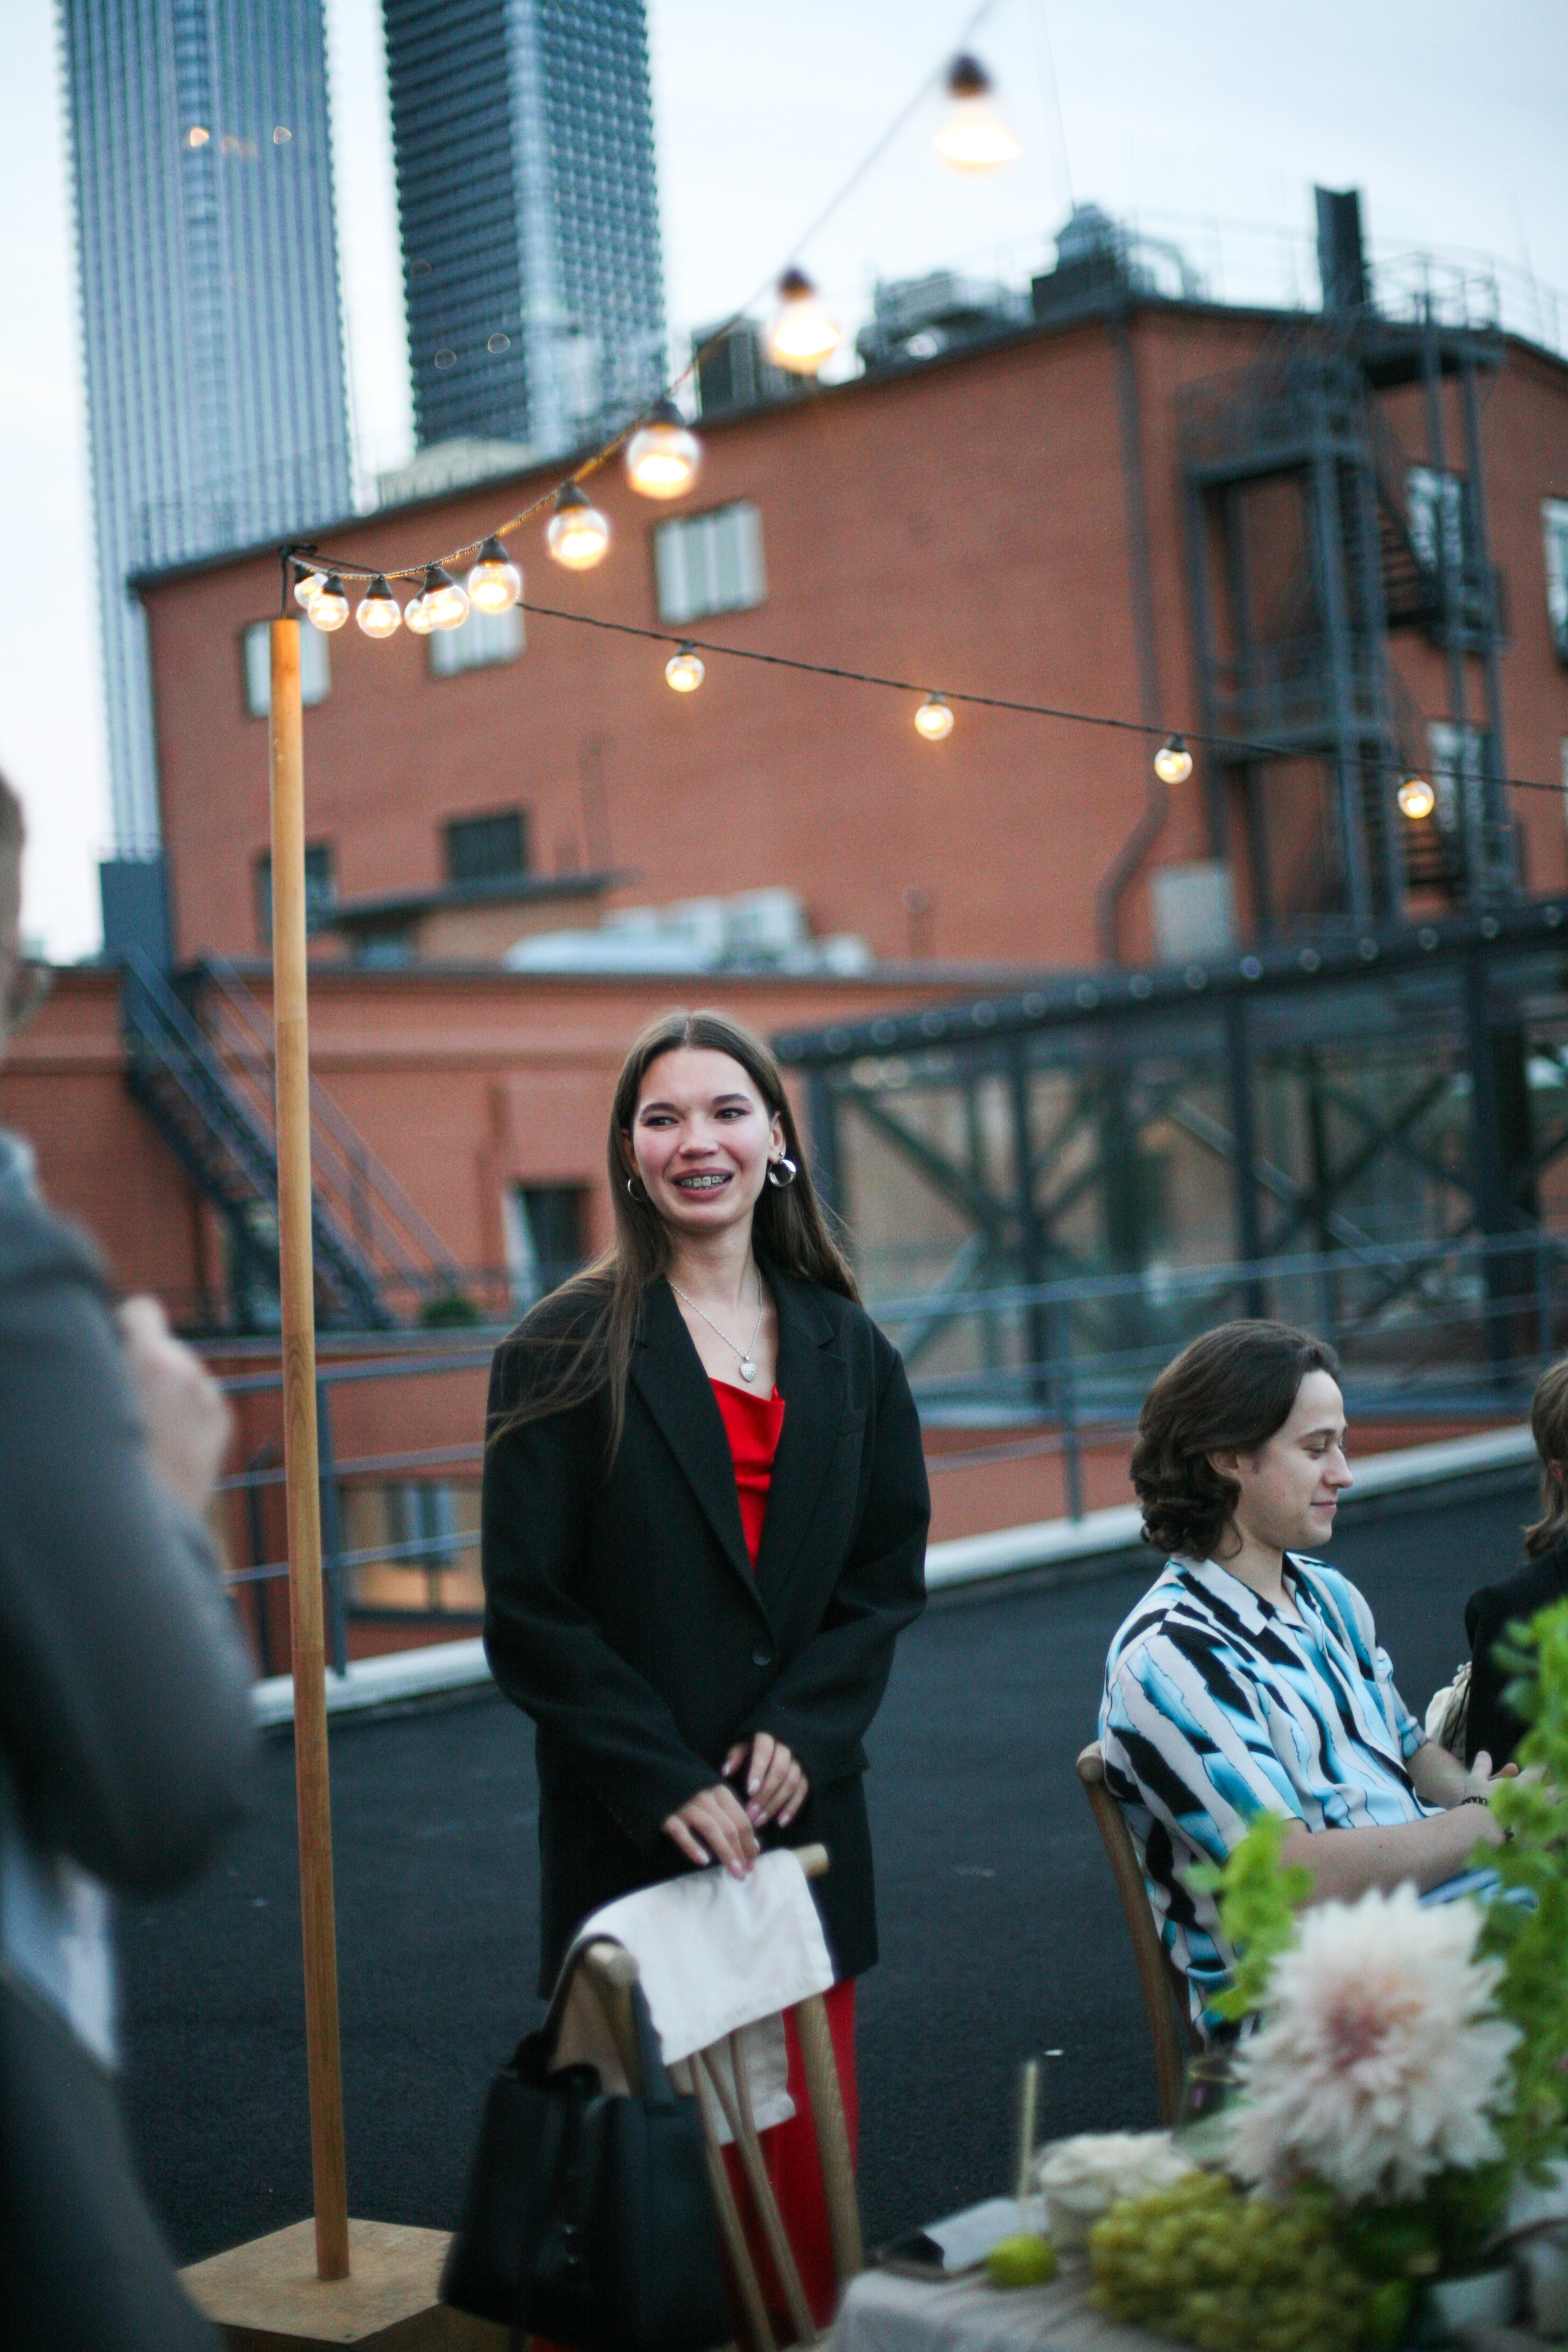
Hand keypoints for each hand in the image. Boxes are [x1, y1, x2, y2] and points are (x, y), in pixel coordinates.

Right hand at [117, 1296, 231, 1513]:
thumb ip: (106, 1365)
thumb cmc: (110, 1463)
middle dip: (146, 1364)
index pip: (143, 1310)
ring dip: (167, 1389)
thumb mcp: (95, 1404)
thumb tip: (108, 1341)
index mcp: (152, 1361)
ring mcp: (209, 1396)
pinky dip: (185, 1412)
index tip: (114, 1343)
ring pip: (183, 1374)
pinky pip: (200, 1399)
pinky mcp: (222, 1419)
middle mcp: (188, 1371)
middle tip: (124, 1400)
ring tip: (144, 1430)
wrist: (148, 1520)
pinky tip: (166, 1443)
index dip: (126, 1325)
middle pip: (165, 1347)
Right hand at [663, 1784, 759, 1878]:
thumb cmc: (687, 1791)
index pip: (741, 1819)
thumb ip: (732, 1817)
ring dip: (726, 1852)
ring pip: (711, 1828)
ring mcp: (685, 1805)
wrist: (651, 1776)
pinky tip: (703, 1861)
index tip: (752, 1863)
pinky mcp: (665, 1814)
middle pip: (729, 1826)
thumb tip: (755, 1847)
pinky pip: (680, 1831)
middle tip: (745, 1873)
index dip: (749, 1843)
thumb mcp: (712, 1797)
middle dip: (741, 1851)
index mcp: (719, 1791)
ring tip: (734, 1872)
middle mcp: (705, 1796)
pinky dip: (693, 1845)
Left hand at [723, 1732, 807, 1829]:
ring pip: (791, 1783)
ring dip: (775, 1804)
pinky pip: (802, 1791)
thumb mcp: (743, 1743)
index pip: (764, 1752)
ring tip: (759, 1821)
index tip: (749, 1790)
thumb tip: (726, 1771)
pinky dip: (792, 1808)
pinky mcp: (807, 1774)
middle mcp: (787, 1747)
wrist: (779, 1740)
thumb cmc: (754, 1745)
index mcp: (769, 1737)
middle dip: (765, 1794)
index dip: (758, 1770)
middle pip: (779, 1771)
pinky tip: (780, 1822)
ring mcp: (799, 1761)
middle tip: (750, 1813)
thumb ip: (735, 1755)